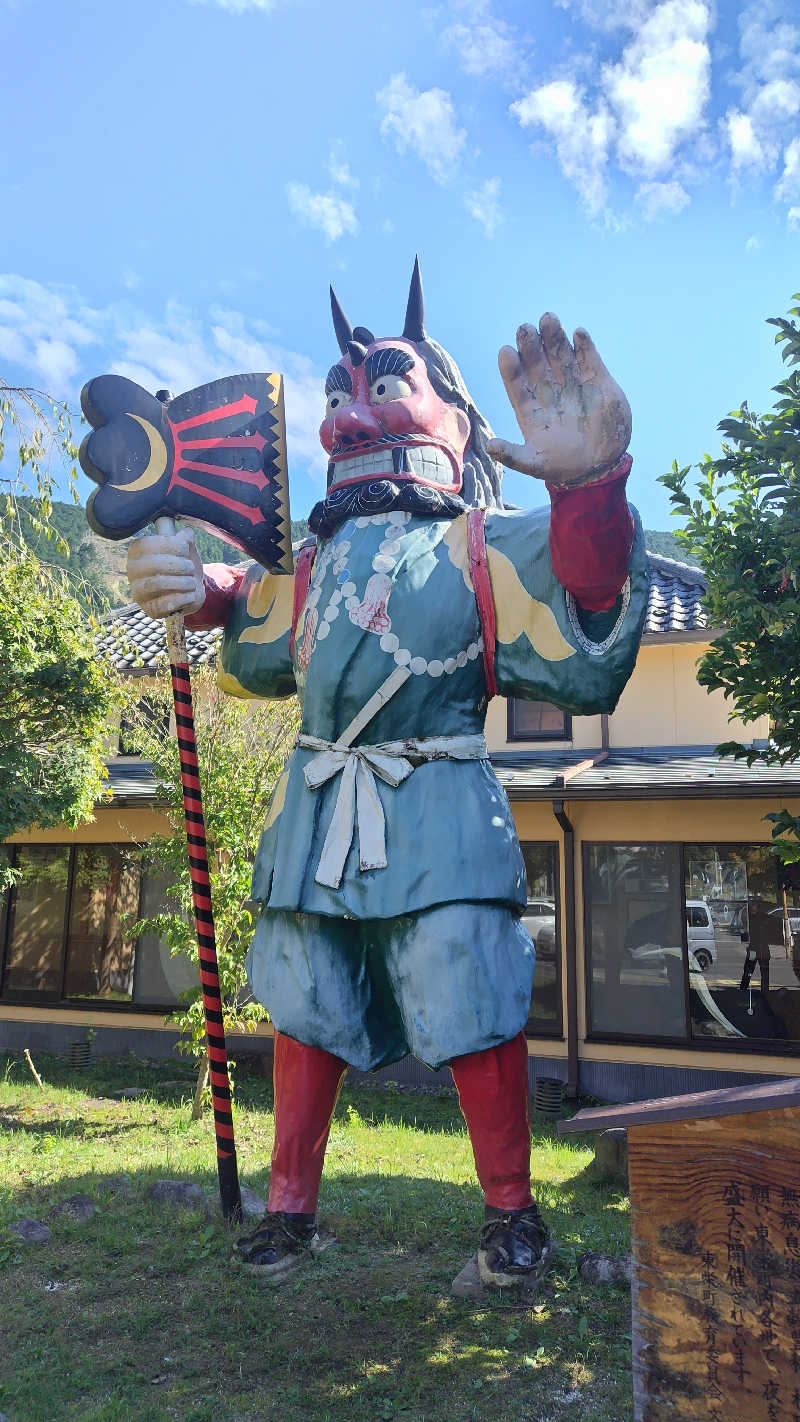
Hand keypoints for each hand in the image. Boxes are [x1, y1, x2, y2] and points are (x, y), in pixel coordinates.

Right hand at [126, 528, 204, 619]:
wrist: (190, 592)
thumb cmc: (183, 566)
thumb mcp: (185, 548)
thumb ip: (184, 538)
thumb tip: (186, 533)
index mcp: (137, 550)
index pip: (149, 544)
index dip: (172, 545)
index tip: (185, 549)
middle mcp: (132, 570)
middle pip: (155, 564)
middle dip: (181, 565)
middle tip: (191, 568)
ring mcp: (138, 591)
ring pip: (158, 583)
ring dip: (184, 581)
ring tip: (192, 582)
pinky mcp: (150, 609)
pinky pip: (166, 603)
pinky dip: (185, 597)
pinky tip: (190, 594)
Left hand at [487, 314, 630, 485]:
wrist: (600, 467)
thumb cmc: (563, 466)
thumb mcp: (535, 465)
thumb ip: (513, 455)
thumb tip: (490, 446)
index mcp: (532, 410)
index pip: (517, 384)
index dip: (511, 369)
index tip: (506, 351)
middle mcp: (550, 393)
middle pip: (538, 365)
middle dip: (531, 346)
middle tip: (524, 328)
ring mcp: (573, 385)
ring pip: (560, 356)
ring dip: (555, 338)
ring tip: (548, 319)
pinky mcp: (598, 382)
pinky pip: (589, 359)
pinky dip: (585, 346)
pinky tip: (578, 333)